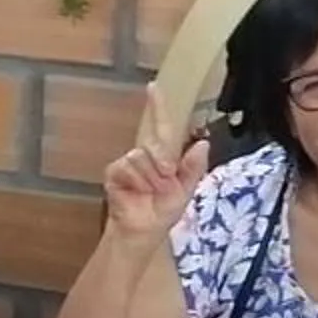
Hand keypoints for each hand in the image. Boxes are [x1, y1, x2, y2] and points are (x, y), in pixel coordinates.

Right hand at [102, 91, 210, 238]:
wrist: (144, 230)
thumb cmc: (163, 210)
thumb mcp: (186, 190)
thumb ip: (194, 168)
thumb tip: (203, 144)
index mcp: (164, 155)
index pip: (162, 125)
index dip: (157, 106)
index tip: (153, 87)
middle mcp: (145, 154)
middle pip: (155, 143)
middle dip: (164, 163)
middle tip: (166, 179)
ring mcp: (128, 162)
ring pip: (141, 157)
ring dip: (150, 178)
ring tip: (150, 192)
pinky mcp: (114, 172)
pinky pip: (127, 167)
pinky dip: (136, 182)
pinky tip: (135, 192)